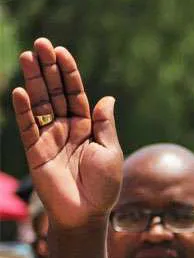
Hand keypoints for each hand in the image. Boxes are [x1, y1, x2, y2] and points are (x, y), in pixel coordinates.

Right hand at [12, 38, 122, 228]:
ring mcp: (49, 138)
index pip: (75, 94)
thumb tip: (106, 97)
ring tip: (27, 56)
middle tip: (40, 44)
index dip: (68, 73)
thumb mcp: (110, 151)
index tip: (61, 52)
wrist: (87, 213)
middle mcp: (66, 128)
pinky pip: (27, 127)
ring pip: (39, 104)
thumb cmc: (104, 185)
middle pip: (54, 93)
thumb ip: (105, 124)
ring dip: (33, 80)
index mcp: (87, 127)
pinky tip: (20, 91)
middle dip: (47, 68)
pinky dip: (24, 110)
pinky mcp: (35, 152)